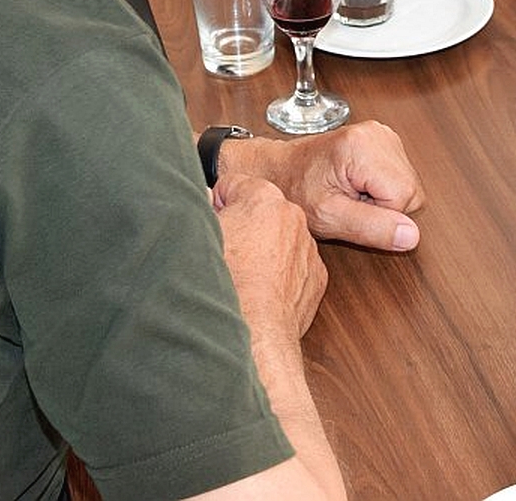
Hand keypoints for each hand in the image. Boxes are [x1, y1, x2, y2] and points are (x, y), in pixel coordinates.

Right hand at [213, 174, 326, 340]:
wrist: (254, 331)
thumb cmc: (225, 283)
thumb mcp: (199, 235)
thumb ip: (201, 207)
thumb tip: (205, 199)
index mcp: (262, 197)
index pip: (233, 184)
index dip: (217, 205)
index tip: (214, 223)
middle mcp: (292, 215)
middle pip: (260, 210)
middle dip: (244, 225)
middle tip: (226, 252)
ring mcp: (307, 246)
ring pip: (280, 238)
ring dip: (264, 250)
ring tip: (244, 276)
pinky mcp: (316, 275)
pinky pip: (295, 265)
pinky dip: (281, 274)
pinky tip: (262, 290)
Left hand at [226, 122, 422, 250]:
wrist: (283, 169)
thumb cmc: (296, 189)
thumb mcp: (328, 217)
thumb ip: (371, 227)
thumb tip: (411, 235)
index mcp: (361, 148)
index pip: (404, 197)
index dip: (381, 215)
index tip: (351, 208)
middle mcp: (377, 134)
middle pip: (411, 190)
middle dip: (385, 207)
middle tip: (350, 202)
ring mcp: (383, 134)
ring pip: (409, 185)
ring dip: (384, 198)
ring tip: (352, 192)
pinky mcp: (384, 140)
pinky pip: (401, 176)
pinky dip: (383, 187)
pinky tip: (359, 184)